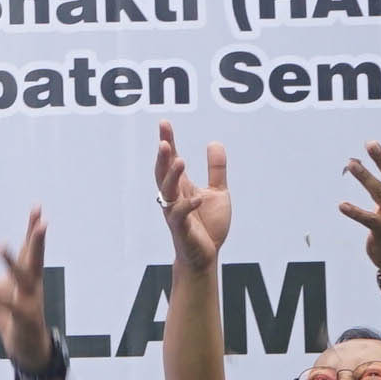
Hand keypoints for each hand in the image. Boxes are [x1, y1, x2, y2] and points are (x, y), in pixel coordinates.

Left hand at [0, 206, 57, 379]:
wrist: (28, 350)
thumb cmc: (11, 316)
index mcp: (25, 276)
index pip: (30, 249)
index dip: (33, 229)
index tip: (38, 208)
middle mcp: (31, 286)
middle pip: (34, 258)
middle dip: (37, 239)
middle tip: (42, 221)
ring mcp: (30, 302)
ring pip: (24, 279)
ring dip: (12, 262)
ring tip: (1, 244)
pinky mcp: (24, 319)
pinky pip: (13, 307)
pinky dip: (3, 298)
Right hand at [153, 124, 230, 267]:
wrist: (205, 256)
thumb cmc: (208, 225)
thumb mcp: (218, 192)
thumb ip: (216, 169)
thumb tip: (214, 142)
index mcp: (182, 186)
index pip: (171, 160)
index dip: (168, 141)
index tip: (164, 123)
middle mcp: (174, 197)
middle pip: (162, 173)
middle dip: (163, 157)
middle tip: (163, 141)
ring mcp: (175, 213)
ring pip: (167, 191)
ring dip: (172, 176)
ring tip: (180, 160)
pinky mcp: (181, 229)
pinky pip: (180, 215)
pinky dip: (188, 206)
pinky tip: (198, 198)